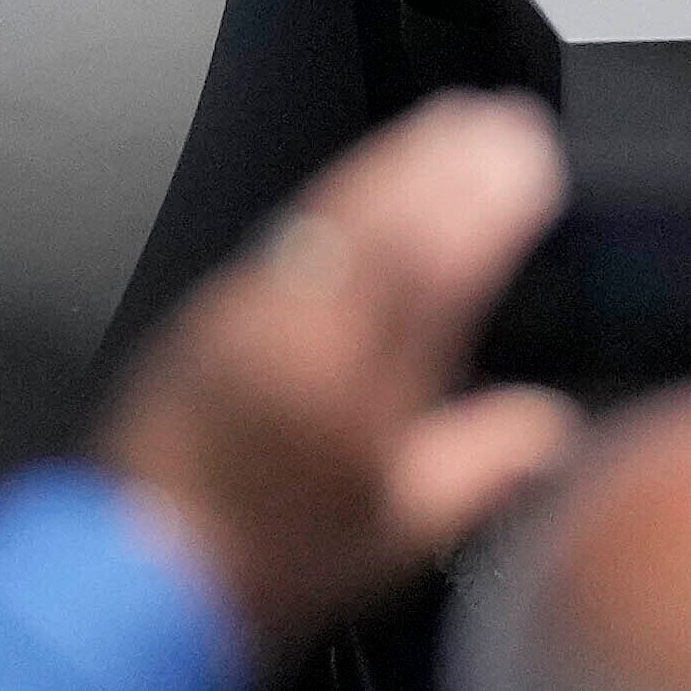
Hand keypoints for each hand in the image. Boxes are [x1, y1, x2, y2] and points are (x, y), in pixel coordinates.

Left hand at [101, 94, 583, 646]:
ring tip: (442, 129)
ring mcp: (240, 316)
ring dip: (388, 165)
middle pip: (377, 219)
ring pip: (324, 216)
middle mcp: (292, 333)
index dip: (483, 203)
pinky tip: (357, 191)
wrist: (139, 572)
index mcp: (350, 385)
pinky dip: (333, 199)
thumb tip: (552, 425)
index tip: (525, 158)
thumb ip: (484, 468)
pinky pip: (280, 236)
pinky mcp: (204, 318)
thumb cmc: (267, 564)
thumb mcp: (398, 533)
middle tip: (494, 119)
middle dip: (441, 160)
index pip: (431, 264)